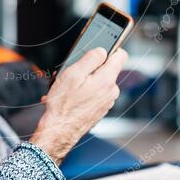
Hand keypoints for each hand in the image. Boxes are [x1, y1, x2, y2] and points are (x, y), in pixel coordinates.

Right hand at [30, 47, 127, 164]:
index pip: (121, 55)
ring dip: (84, 81)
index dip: (110, 48)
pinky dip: (83, 92)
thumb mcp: (73, 74)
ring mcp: (106, 102)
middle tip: (72, 72)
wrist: (58, 131)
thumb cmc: (63, 105)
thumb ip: (90, 58)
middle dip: (90, 68)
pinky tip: (69, 97)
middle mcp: (111, 92)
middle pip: (106, 69)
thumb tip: (102, 50)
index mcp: (107, 80)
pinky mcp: (99, 110)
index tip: (99, 49)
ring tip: (67, 88)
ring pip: (98, 82)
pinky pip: (93, 94)